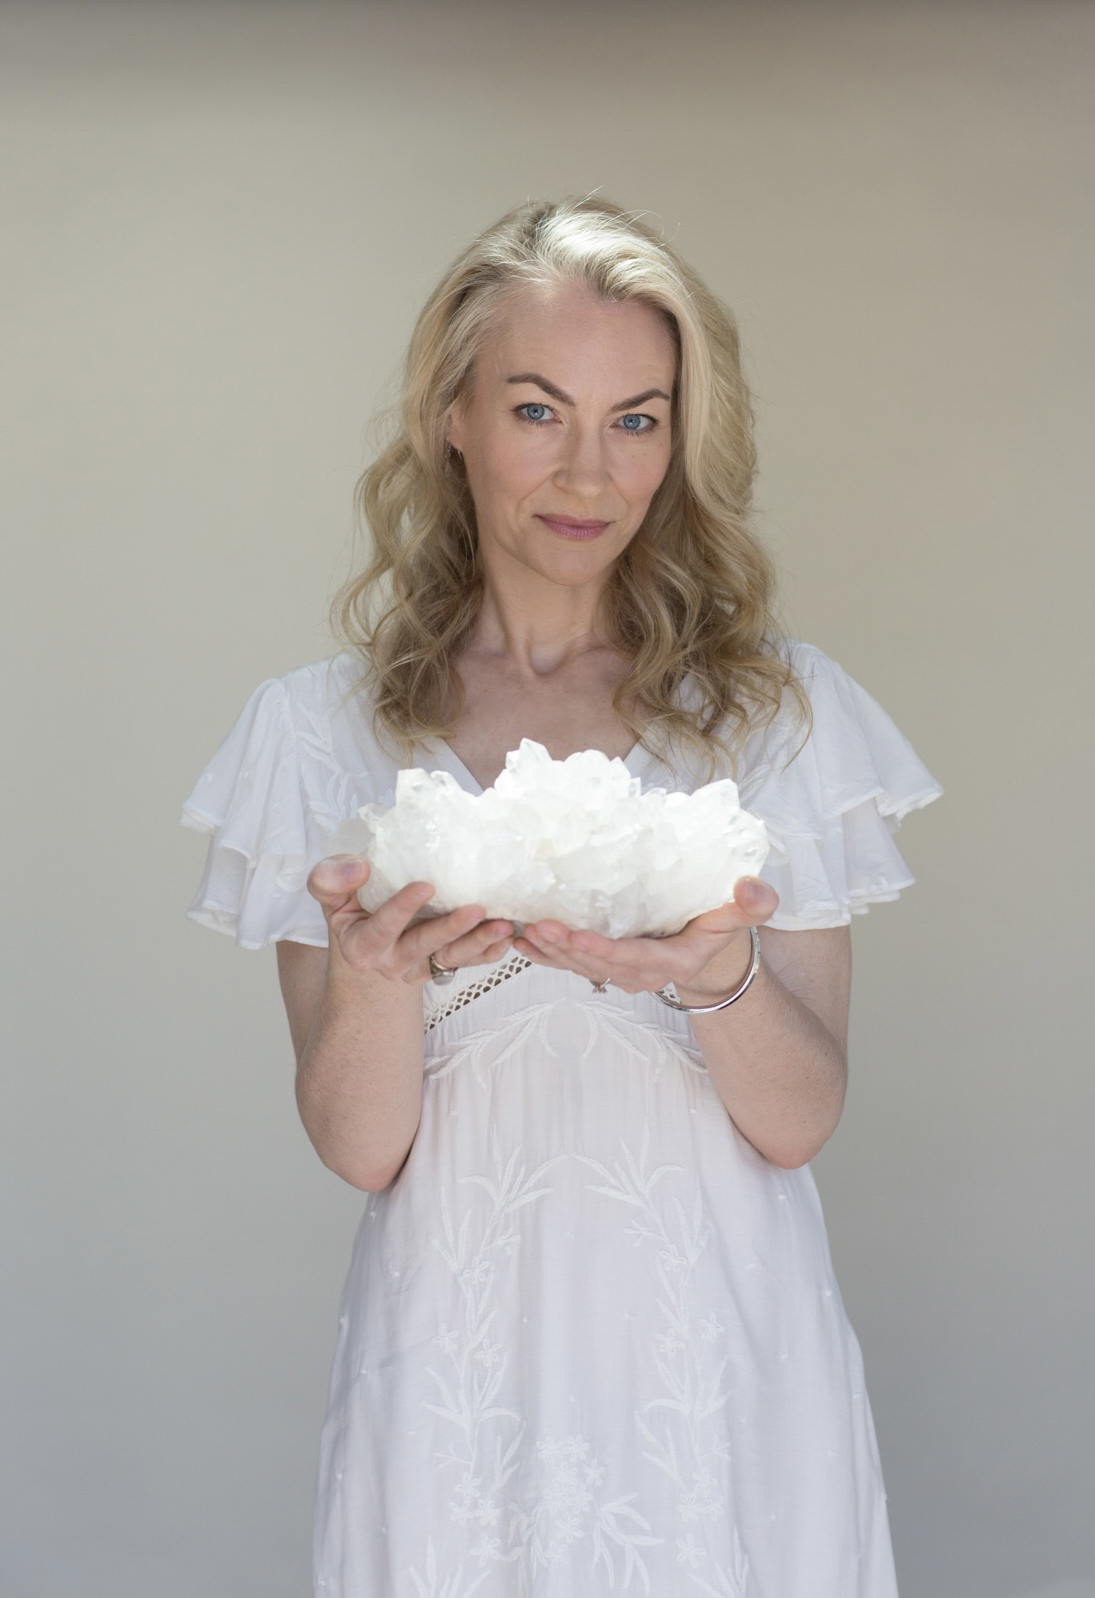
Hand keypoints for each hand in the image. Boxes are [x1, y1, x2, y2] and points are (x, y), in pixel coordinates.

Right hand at [306, 856, 513, 985]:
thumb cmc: (349, 903)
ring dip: (478, 943)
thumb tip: (360, 868)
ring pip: (449, 957)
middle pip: (423, 946)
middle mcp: (390, 960)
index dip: (402, 908)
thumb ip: (331, 878)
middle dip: (451, 929)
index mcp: (361, 943)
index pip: (382, 927)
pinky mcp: (438, 965)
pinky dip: (487, 953)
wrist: (363, 938)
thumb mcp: (329, 891)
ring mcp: (417, 965)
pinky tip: (506, 940)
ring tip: (503, 927)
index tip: (426, 885)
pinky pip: (464, 963)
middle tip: (477, 909)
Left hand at [512, 876, 778, 999]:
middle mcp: (641, 974)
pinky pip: (569, 964)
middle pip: (597, 965)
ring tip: (523, 930)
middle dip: (565, 948)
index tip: (577, 935)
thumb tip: (752, 889)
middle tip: (538, 926)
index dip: (603, 950)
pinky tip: (519, 940)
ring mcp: (620, 972)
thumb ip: (751, 903)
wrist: (710, 945)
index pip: (633, 959)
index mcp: (672, 963)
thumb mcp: (741, 912)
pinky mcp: (604, 964)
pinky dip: (544, 954)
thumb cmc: (721, 920)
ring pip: (578, 967)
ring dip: (549, 951)